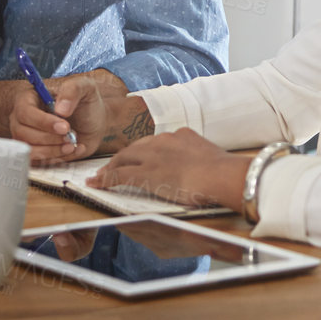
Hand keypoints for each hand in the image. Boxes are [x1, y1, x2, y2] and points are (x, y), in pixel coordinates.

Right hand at [8, 71, 127, 163]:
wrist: (95, 120)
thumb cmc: (85, 101)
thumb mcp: (84, 87)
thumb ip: (72, 91)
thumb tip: (60, 109)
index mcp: (29, 99)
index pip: (25, 113)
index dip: (43, 122)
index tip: (65, 127)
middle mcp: (23, 119)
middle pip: (23, 134)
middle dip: (49, 139)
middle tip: (70, 136)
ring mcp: (28, 138)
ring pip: (30, 150)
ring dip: (52, 151)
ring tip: (72, 145)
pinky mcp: (37, 153)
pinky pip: (39, 163)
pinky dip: (58, 159)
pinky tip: (74, 149)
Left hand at [89, 128, 251, 210]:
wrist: (221, 175)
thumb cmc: (225, 173)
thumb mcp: (213, 159)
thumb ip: (202, 161)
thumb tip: (205, 173)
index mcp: (182, 135)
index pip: (156, 142)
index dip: (144, 151)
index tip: (140, 158)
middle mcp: (164, 140)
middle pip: (136, 147)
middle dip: (122, 158)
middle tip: (112, 167)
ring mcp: (152, 156)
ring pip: (123, 159)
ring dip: (111, 168)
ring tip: (101, 176)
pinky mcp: (144, 172)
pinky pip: (119, 175)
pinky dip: (105, 179)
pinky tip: (96, 184)